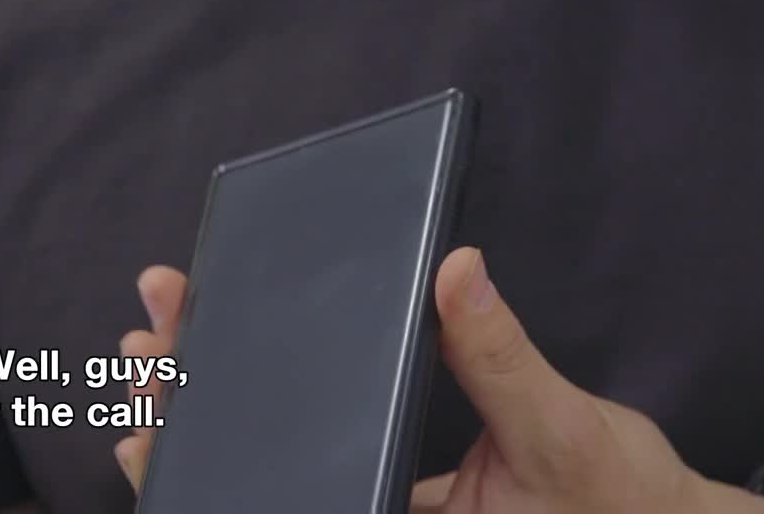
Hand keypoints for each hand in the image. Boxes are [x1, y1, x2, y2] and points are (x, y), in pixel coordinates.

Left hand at [114, 248, 763, 512]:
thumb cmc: (617, 500)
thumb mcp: (559, 432)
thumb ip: (500, 362)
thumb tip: (456, 274)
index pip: (273, 500)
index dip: (197, 457)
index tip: (149, 404)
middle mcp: (371, 513)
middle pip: (256, 481)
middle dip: (189, 415)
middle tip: (146, 346)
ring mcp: (380, 504)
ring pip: (279, 464)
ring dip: (224, 403)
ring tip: (171, 343)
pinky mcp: (398, 487)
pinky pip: (324, 448)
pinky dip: (282, 400)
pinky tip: (256, 355)